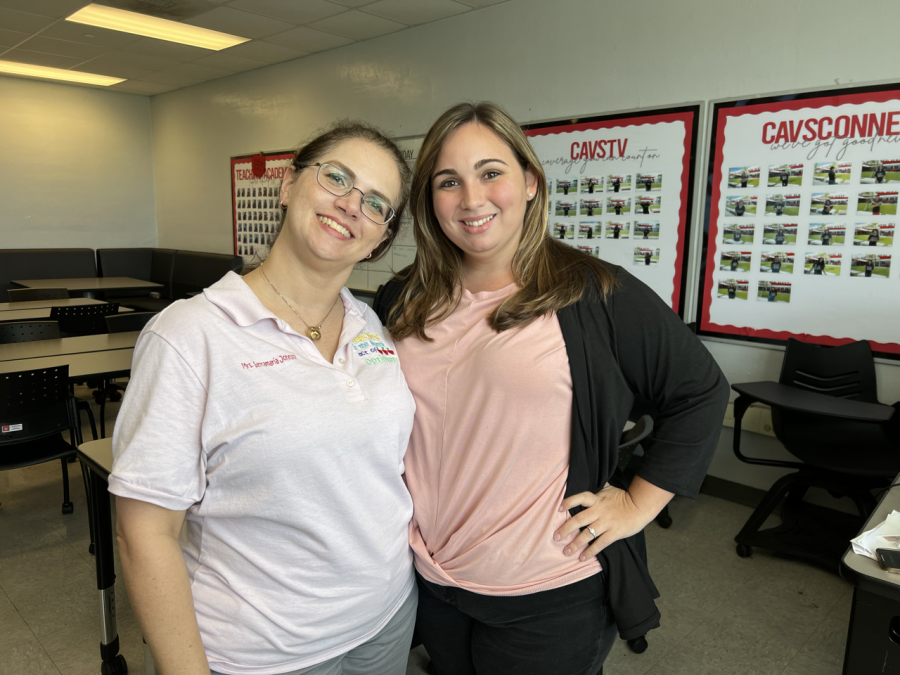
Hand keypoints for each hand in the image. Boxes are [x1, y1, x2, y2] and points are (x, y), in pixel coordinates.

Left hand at [553, 477, 672, 560]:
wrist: (640, 507)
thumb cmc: (624, 497)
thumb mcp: (609, 488)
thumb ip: (597, 487)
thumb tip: (588, 476)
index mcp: (597, 499)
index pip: (581, 497)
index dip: (570, 502)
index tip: (560, 508)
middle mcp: (599, 511)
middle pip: (579, 519)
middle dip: (566, 529)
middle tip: (556, 536)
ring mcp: (606, 523)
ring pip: (587, 534)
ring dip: (575, 544)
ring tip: (566, 551)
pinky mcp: (614, 533)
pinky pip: (600, 544)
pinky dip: (590, 551)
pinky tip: (583, 557)